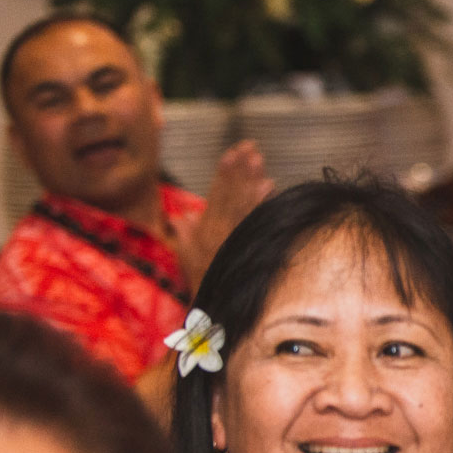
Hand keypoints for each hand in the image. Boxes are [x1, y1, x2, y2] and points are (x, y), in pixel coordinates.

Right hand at [175, 142, 272, 290]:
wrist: (213, 305)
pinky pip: (254, 218)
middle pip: (230, 193)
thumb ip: (185, 233)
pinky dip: (261, 201)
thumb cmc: (201, 279)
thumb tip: (182, 216)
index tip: (233, 152)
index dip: (224, 171)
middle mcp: (219, 229)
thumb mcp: (186, 255)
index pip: (216, 193)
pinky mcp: (246, 244)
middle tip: (250, 146)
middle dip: (240, 168)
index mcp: (205, 228)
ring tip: (258, 159)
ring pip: (242, 202)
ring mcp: (234, 236)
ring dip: (250, 178)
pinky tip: (270, 186)